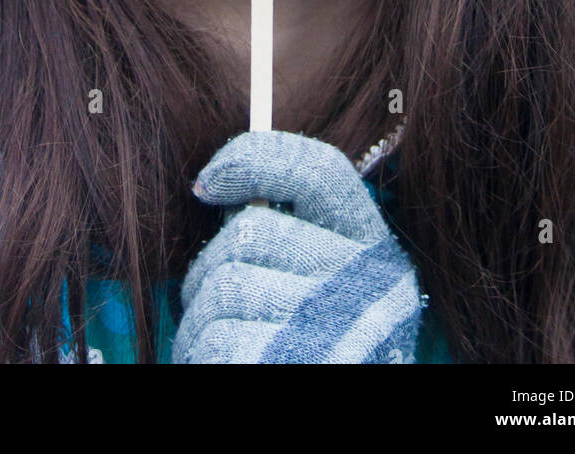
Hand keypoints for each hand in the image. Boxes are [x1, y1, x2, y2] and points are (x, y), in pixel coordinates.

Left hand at [172, 130, 426, 363]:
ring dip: (199, 326)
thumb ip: (294, 242)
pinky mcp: (296, 365)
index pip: (317, 169)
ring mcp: (337, 327)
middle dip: (209, 273)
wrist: (340, 416)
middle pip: (248, 235)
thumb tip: (219, 188)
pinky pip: (218, 343)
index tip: (207, 184)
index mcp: (375, 251)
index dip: (254, 159)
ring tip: (223, 355)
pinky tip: (225, 371)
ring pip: (224, 288)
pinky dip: (203, 362)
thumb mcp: (329, 295)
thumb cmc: (321, 358)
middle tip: (213, 313)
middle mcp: (367, 283)